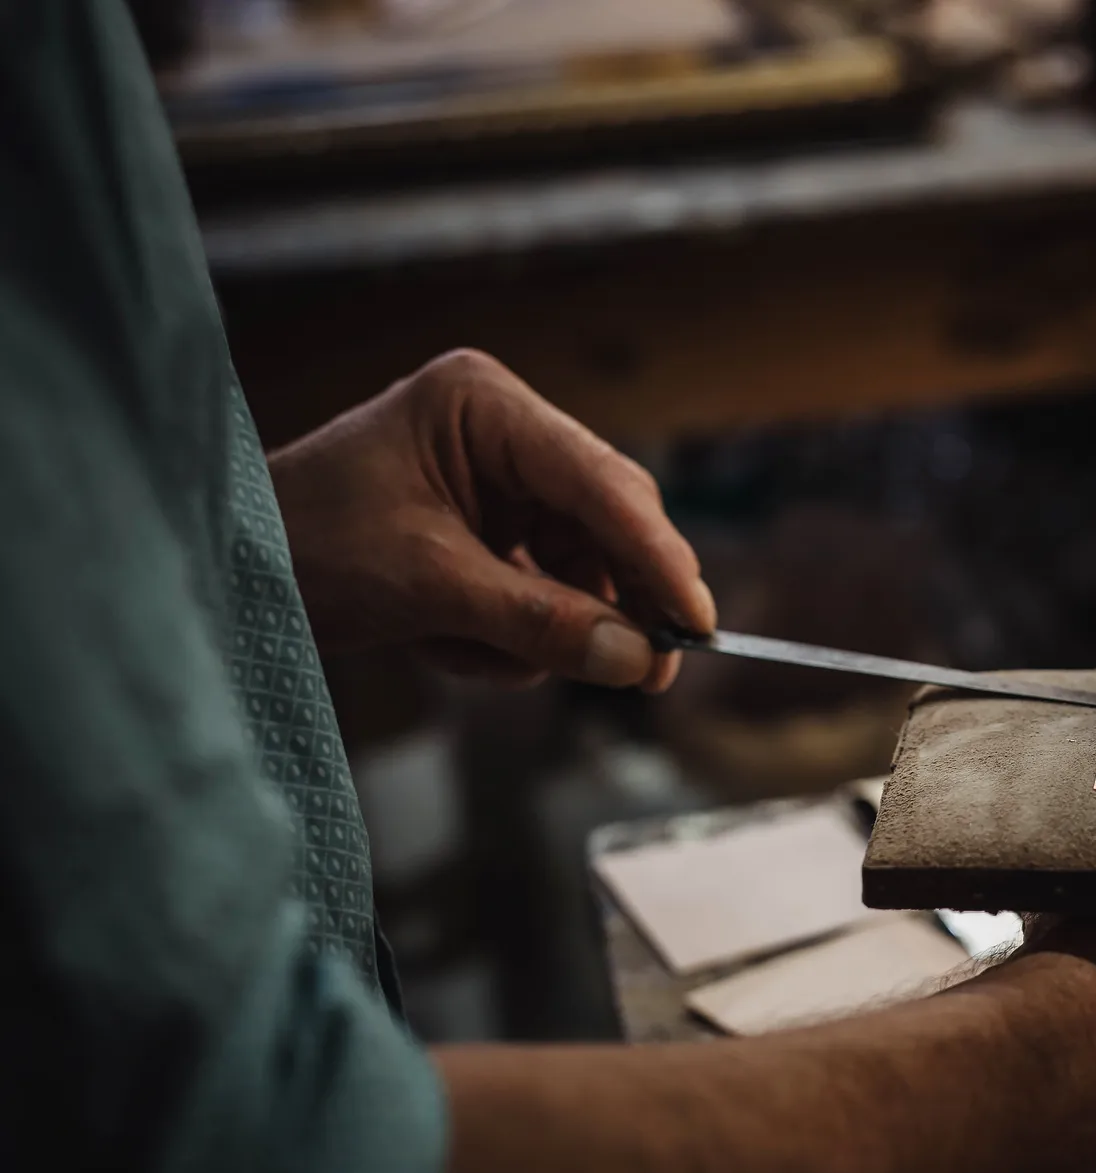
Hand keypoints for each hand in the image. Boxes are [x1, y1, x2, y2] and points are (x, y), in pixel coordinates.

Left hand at [270, 349, 714, 690]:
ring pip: (582, 567)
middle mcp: (503, 431)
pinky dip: (514, 636)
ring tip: (478, 655)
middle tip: (650, 670)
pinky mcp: (490, 530)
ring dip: (547, 628)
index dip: (658, 557)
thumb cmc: (305, 547)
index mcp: (485, 405)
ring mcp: (499, 481)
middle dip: (612, 600)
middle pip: (607, 522)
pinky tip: (456, 646)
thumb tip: (636, 659)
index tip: (698, 623)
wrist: (224, 569)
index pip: (601, 482)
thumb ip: (540, 623)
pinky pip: (546, 591)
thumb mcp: (428, 588)